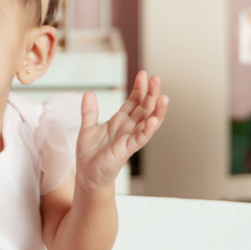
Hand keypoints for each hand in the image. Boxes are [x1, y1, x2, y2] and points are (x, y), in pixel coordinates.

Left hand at [74, 71, 167, 193]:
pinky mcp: (127, 150)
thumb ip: (89, 111)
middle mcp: (128, 128)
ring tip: (163, 97)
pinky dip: (147, 129)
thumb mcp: (87, 127)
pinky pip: (140, 139)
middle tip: (156, 78)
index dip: (139, 88)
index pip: (134, 101)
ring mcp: (129, 138)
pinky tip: (153, 119)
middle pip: (144, 108)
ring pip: (148, 123)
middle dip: (151, 93)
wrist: (87, 175)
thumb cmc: (90, 154)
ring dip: (157, 111)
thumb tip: (89, 93)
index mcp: (120, 121)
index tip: (143, 74)